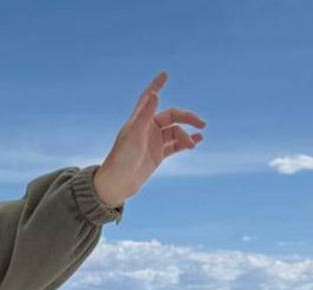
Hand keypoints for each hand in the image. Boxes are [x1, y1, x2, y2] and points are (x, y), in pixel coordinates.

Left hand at [93, 72, 206, 207]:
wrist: (118, 184)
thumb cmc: (121, 158)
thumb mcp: (134, 136)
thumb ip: (145, 115)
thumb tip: (154, 95)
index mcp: (138, 121)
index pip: (149, 98)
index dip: (156, 86)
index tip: (165, 74)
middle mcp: (147, 129)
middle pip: (172, 116)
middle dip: (187, 118)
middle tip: (201, 123)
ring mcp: (153, 142)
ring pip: (176, 132)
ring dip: (187, 136)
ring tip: (193, 145)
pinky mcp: (158, 155)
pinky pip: (176, 145)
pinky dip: (187, 141)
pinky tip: (197, 141)